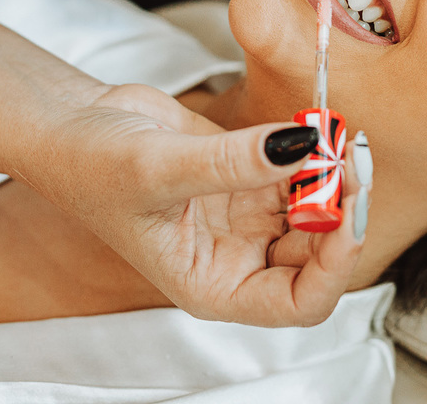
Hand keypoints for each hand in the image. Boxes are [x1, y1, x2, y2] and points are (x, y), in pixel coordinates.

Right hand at [10, 83, 368, 326]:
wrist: (72, 124)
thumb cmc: (93, 166)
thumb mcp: (160, 168)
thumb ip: (234, 161)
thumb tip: (304, 148)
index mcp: (215, 285)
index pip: (299, 302)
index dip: (335, 266)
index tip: (346, 211)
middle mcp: (238, 259)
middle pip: (319, 255)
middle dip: (342, 211)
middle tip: (354, 159)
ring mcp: (246, 218)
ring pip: (316, 210)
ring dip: (334, 177)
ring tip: (340, 136)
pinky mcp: (249, 176)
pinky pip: (300, 170)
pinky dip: (315, 151)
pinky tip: (320, 126)